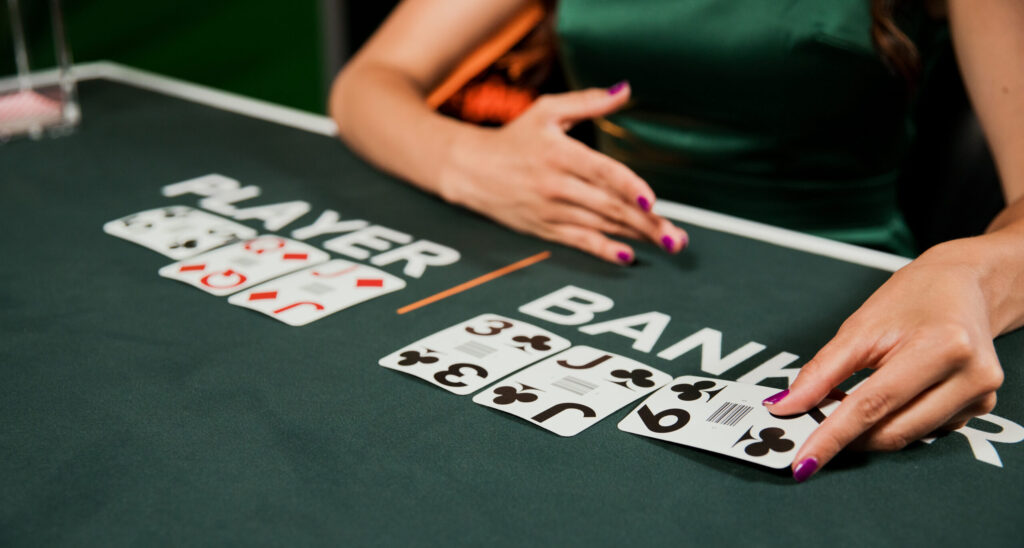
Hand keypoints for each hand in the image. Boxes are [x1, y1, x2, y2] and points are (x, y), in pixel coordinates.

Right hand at [438, 81, 687, 263]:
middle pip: (608, 206)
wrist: (470, 170)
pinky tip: (627, 257)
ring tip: (668, 242)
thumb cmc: (513, 137)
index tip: (652, 200)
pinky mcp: (544, 229)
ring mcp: (550, 211)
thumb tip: (625, 90)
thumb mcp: (547, 111)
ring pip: (600, 226)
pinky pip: (579, 242)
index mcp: (559, 154)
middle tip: (676, 235)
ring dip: (636, 236)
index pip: (600, 172)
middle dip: (646, 222)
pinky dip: (603, 251)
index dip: (627, 186)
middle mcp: (555, 185)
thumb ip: (588, 101)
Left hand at [764, 240, 1003, 480]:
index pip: (873, 405)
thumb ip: (822, 371)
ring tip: (845, 403)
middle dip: (847, 437)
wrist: (964, 285)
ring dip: (869, 430)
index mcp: (941, 348)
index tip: (804, 460)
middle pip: (892, 430)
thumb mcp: (861, 327)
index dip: (833, 436)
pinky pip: (924, 430)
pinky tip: (885, 400)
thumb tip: (786, 405)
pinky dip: (894, 422)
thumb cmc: (912, 298)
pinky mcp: (981, 408)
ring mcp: (980, 397)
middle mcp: (969, 377)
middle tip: (810, 429)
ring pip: (907, 436)